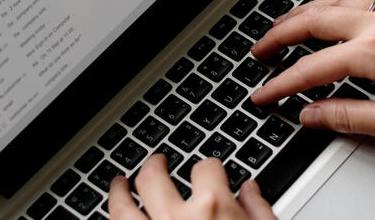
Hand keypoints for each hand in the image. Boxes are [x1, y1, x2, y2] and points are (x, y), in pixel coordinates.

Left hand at [109, 155, 275, 219]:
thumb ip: (259, 211)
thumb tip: (251, 191)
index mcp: (213, 207)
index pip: (206, 168)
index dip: (208, 167)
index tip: (208, 170)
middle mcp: (176, 218)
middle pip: (153, 177)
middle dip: (153, 165)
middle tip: (155, 161)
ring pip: (121, 207)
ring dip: (118, 192)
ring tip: (119, 183)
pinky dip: (114, 218)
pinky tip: (116, 216)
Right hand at [250, 0, 374, 141]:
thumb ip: (347, 116)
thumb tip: (311, 115)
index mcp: (374, 53)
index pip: (310, 68)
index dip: (280, 84)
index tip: (262, 95)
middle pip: (312, 21)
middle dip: (278, 35)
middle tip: (257, 52)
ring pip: (333, 3)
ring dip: (301, 12)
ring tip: (280, 26)